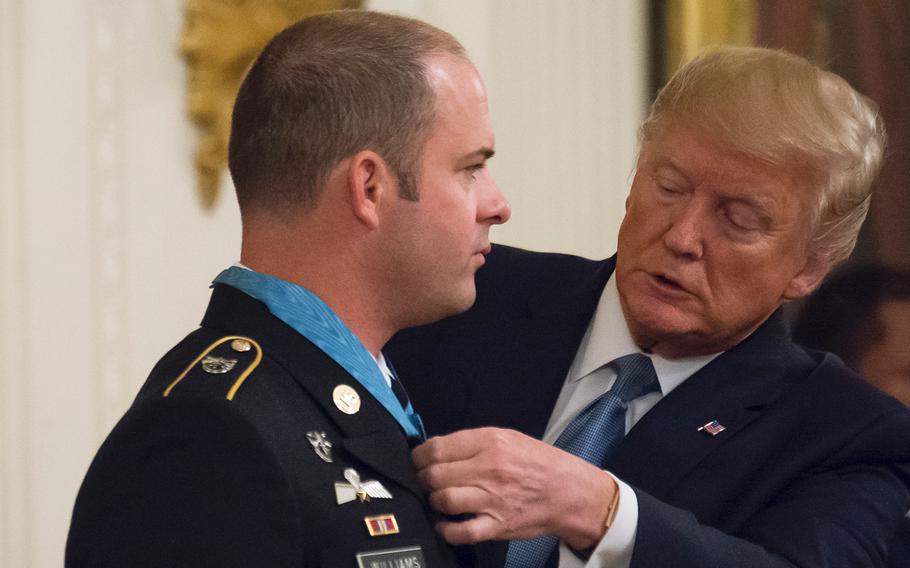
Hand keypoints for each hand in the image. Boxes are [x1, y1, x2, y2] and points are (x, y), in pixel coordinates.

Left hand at [412, 427, 617, 548]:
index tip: (416, 460)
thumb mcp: (508, 438)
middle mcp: (489, 469)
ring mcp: (492, 499)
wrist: (570, 492)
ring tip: (437, 500)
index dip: (418, 456)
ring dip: (434, 502)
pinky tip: (444, 524)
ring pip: (443, 500)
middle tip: (425, 481)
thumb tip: (438, 449)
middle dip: (423, 479)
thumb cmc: (540, 463)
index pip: (437, 448)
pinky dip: (445, 529)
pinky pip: (460, 531)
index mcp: (489, 442)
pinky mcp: (497, 525)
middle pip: (435, 475)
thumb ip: (473, 442)